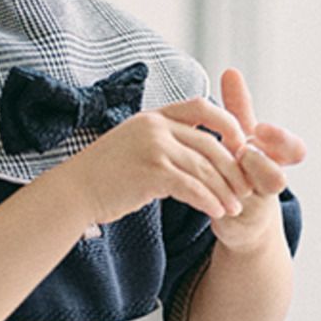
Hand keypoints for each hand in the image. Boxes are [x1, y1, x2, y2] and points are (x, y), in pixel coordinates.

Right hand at [64, 96, 252, 224]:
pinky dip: (208, 201)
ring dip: (224, 190)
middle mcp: (154, 125)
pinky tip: (216, 213)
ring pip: (203, 167)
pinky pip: (191, 187)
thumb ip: (163, 138)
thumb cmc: (106, 173)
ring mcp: (152, 147)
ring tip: (234, 208)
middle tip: (245, 189)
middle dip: (232, 168)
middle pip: (210, 143)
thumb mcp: (135, 142)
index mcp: (154, 115)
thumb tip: (197, 149)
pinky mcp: (150, 172)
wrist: (75, 190)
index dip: (228, 123)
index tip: (240, 145)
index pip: (202, 106)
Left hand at [209, 68, 306, 250]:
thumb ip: (238, 107)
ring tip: (218, 175)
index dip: (280, 141)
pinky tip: (198, 186)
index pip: (292, 150)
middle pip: (278, 178)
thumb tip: (231, 70)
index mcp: (273, 160)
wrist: (240, 213)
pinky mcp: (234, 220)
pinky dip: (215, 199)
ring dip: (235, 186)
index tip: (260, 128)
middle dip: (263, 165)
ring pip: (248, 205)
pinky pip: (228, 212)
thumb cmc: (242, 166)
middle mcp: (268, 183)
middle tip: (243, 151)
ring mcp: (253, 206)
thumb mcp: (240, 135)